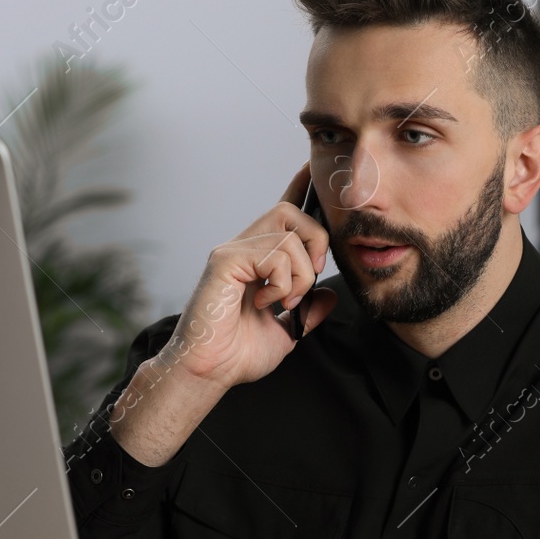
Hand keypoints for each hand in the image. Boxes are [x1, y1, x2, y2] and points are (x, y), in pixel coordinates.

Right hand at [162, 162, 336, 391]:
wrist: (210, 371)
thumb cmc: (237, 354)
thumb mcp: (287, 331)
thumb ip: (308, 310)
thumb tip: (329, 294)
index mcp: (258, 260)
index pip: (282, 216)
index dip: (298, 188)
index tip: (311, 167)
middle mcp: (244, 248)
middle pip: (292, 212)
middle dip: (316, 242)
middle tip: (309, 279)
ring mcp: (232, 251)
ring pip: (289, 237)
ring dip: (300, 276)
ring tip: (282, 302)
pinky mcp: (225, 260)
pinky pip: (274, 255)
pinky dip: (282, 283)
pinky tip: (265, 302)